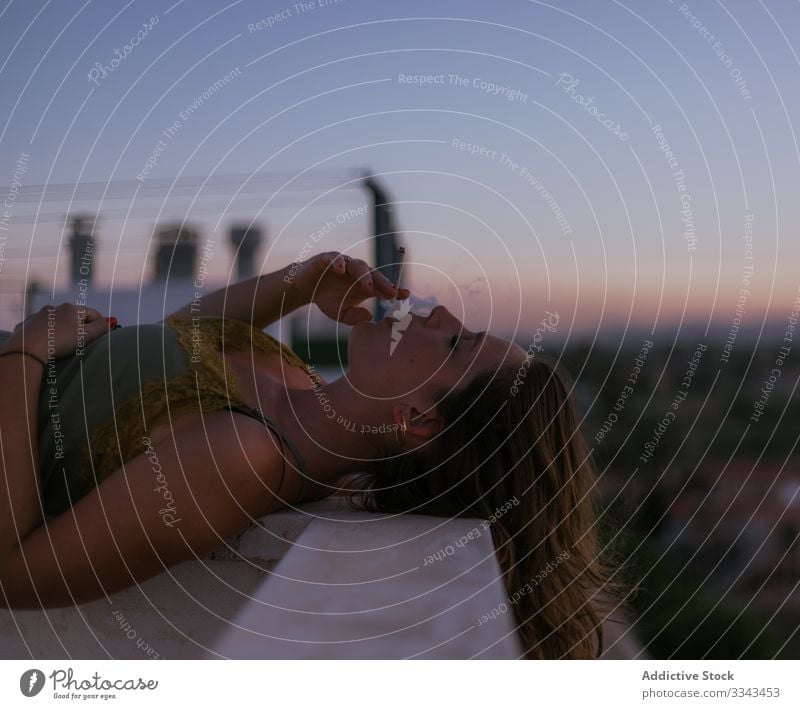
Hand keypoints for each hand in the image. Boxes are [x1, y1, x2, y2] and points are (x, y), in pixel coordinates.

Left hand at [2, 303, 111, 360]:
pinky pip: (39, 328)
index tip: (102, 336)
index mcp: (72, 309)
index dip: (100, 324)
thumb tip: (112, 320)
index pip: (93, 314)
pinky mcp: (25, 325)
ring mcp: (38, 316)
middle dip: (79, 326)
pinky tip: (45, 344)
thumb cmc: (60, 342)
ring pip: (55, 321)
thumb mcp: (86, 336)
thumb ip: (101, 328)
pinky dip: (45, 334)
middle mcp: (55, 308)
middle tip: (82, 342)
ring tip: (62, 344)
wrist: (27, 349)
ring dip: (61, 329)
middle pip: (73, 317)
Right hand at [293, 252, 409, 324]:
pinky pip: (335, 258)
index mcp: (364, 285)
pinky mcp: (327, 259)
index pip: (383, 286)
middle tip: (390, 293)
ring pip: (358, 266)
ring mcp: (344, 264)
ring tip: (368, 287)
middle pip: (374, 275)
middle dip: (383, 283)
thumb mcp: (341, 314)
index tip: (406, 295)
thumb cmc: (327, 299)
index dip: (394, 290)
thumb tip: (369, 316)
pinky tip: (341, 270)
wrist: (305, 288)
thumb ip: (354, 318)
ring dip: (364, 276)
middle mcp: (357, 273)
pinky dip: (339, 262)